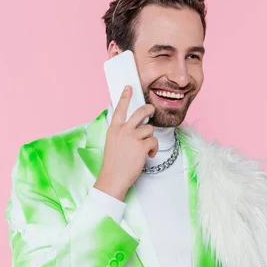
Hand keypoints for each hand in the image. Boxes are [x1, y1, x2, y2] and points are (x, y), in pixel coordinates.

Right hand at [94, 86, 157, 200]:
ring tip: (145, 148)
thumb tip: (134, 127)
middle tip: (151, 110)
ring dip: (150, 138)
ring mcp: (132, 137)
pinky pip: (153, 141)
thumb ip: (121, 133)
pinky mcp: (141, 146)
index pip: (119, 109)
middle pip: (140, 112)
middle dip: (148, 109)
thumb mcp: (112, 143)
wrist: (113, 178)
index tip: (129, 88)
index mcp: (114, 129)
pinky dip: (153, 148)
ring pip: (149, 129)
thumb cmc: (114, 164)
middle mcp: (123, 130)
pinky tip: (148, 155)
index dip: (125, 97)